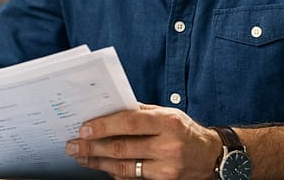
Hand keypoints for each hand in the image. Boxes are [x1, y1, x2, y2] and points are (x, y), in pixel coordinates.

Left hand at [65, 104, 220, 179]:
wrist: (210, 156)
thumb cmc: (184, 130)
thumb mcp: (167, 114)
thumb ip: (140, 112)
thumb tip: (107, 110)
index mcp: (167, 123)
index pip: (129, 123)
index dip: (104, 126)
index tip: (84, 128)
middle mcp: (168, 146)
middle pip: (122, 148)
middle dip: (92, 147)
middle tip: (73, 145)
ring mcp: (166, 168)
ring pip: (123, 167)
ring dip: (97, 162)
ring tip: (81, 156)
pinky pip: (131, 179)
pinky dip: (113, 172)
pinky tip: (100, 166)